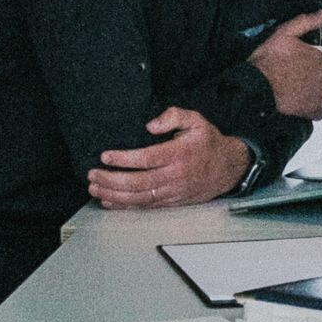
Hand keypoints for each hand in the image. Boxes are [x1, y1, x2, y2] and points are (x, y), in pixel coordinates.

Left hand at [87, 106, 252, 209]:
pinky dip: (125, 205)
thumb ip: (174, 116)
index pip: (147, 158)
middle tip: (92, 175)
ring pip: (139, 198)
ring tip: (94, 189)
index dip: (124, 159)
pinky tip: (109, 202)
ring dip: (114, 195)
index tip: (105, 156)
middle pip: (138, 182)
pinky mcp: (172, 201)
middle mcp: (175, 175)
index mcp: (179, 154)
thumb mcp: (196, 120)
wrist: (229, 168)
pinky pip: (145, 206)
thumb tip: (150, 125)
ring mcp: (173, 191)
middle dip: (111, 180)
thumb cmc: (208, 142)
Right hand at [250, 8, 321, 119]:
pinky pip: (320, 112)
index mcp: (318, 56)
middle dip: (317, 76)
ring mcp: (318, 94)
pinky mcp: (311, 109)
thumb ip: (306, 22)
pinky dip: (312, 109)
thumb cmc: (267, 60)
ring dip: (316, 93)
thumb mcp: (284, 33)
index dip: (315, 59)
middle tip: (300, 77)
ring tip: (300, 91)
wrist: (256, 86)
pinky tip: (301, 105)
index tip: (305, 62)